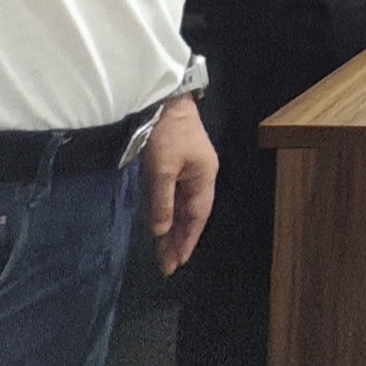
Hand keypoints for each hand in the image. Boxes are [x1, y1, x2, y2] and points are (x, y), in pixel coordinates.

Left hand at [144, 95, 217, 274]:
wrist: (165, 99)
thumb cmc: (167, 133)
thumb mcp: (162, 168)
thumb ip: (162, 201)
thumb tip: (161, 231)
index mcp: (204, 177)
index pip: (197, 217)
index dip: (187, 241)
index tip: (177, 263)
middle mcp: (200, 176)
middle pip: (190, 215)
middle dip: (179, 240)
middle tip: (166, 265)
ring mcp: (188, 170)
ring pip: (181, 207)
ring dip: (172, 229)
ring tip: (163, 252)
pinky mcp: (176, 164)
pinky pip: (173, 196)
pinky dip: (167, 213)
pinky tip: (161, 224)